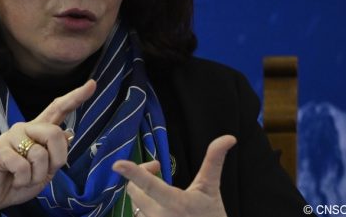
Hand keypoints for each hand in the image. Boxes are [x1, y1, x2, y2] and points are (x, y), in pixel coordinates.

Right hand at [0, 79, 96, 215]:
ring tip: (24, 178)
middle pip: (54, 134)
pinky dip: (23, 180)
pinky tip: (14, 180)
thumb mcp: (44, 169)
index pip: (58, 109)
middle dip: (56, 160)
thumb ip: (54, 152)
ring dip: (37, 176)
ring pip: (40, 154)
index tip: (92, 84)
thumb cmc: (17, 180)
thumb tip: (67, 134)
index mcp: (37, 130)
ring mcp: (10, 137)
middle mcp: (24, 128)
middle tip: (43, 173)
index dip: (76, 97)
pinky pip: (23, 167)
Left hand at [112, 135, 236, 216]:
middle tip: (156, 169)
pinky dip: (145, 208)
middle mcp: (159, 216)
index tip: (117, 164)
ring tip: (160, 193)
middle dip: (141, 177)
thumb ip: (214, 161)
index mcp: (176, 203)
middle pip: (134, 191)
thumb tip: (229, 138)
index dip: (134, 173)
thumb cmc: (211, 216)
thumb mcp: (211, 188)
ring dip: (144, 195)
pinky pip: (139, 216)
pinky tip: (161, 208)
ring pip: (135, 204)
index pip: (150, 185)